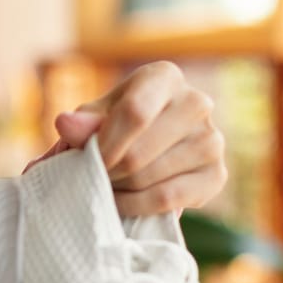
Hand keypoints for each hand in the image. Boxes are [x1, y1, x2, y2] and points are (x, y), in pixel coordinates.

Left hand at [49, 61, 228, 216]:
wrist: (150, 147)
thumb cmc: (118, 123)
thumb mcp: (97, 115)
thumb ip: (84, 121)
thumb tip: (66, 124)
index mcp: (165, 77)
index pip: (135, 112)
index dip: (105, 143)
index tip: (85, 160)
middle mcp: (197, 102)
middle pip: (139, 152)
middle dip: (107, 171)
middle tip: (92, 177)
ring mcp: (212, 140)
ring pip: (151, 177)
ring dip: (119, 189)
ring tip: (105, 186)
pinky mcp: (217, 175)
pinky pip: (168, 199)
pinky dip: (136, 206)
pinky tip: (121, 202)